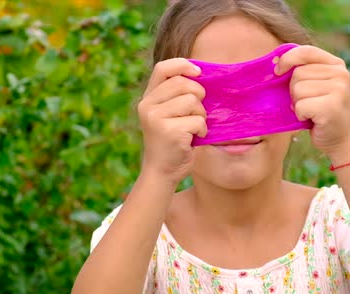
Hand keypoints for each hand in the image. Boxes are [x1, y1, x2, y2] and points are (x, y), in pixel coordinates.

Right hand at [138, 58, 207, 185]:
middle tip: (198, 112)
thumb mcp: (168, 115)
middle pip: (183, 83)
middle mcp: (148, 106)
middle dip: (199, 95)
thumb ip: (176, 96)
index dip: (182, 65)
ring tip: (193, 128)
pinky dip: (202, 130)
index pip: (163, 68)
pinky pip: (198, 121)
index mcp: (147, 99)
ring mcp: (156, 119)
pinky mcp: (170, 132)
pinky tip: (194, 139)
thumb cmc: (171, 142)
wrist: (161, 172)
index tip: (198, 72)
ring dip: (201, 115)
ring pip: (192, 101)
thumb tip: (201, 75)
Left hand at [275, 45, 349, 164]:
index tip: (277, 71)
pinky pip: (300, 106)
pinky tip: (313, 120)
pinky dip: (300, 115)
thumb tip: (276, 66)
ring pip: (297, 89)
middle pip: (298, 73)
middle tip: (308, 103)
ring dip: (298, 104)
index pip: (306, 51)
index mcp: (336, 65)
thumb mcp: (318, 87)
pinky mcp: (332, 106)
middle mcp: (341, 74)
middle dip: (294, 91)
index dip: (288, 59)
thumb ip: (305, 73)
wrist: (343, 140)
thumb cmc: (323, 113)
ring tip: (312, 111)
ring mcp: (339, 89)